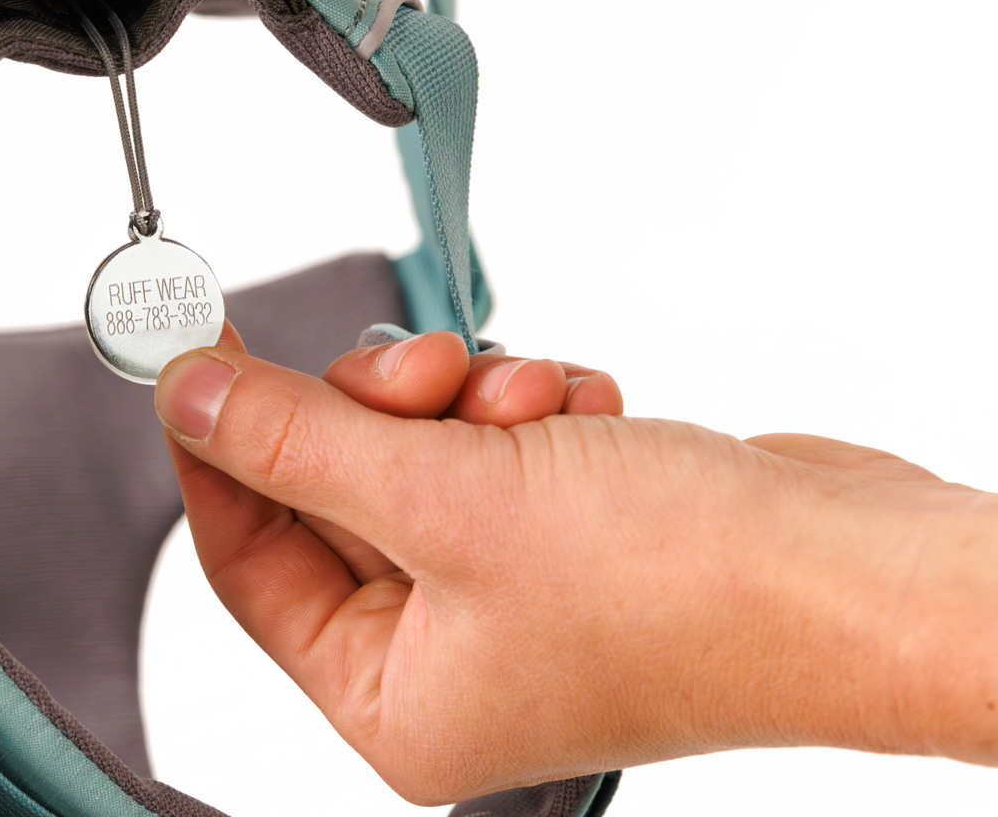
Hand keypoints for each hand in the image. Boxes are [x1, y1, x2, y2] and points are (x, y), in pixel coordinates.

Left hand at [154, 338, 997, 803]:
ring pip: (418, 450)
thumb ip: (298, 443)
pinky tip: (585, 414)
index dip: (218, 445)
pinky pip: (494, 444)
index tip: (198, 352)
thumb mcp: (447, 501)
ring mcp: (510, 590)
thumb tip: (192, 399)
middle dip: (377, 411)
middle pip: (337, 490)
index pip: (247, 557)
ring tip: (527, 403)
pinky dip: (527, 410)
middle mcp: (446, 654)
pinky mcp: (566, 531)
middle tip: (416, 375)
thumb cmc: (688, 594)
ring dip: (463, 401)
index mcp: (395, 696)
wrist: (856, 573)